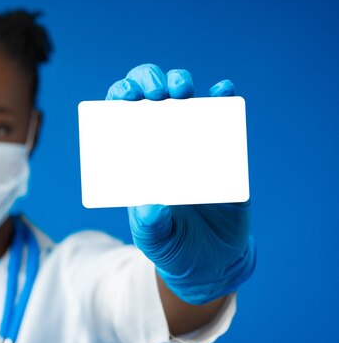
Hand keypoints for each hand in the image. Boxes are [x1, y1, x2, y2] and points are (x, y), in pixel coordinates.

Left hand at [106, 64, 255, 304]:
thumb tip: (152, 206)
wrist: (210, 260)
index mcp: (135, 158)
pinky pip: (222, 117)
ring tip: (181, 90)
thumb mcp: (154, 239)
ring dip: (180, 83)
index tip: (125, 96)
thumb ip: (150, 225)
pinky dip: (222, 99)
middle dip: (148, 82)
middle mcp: (160, 143)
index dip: (120, 98)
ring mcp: (192, 142)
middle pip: (149, 98)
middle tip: (156, 93)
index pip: (120, 118)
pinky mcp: (223, 150)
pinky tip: (222, 90)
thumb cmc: (172, 245)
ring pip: (183, 99)